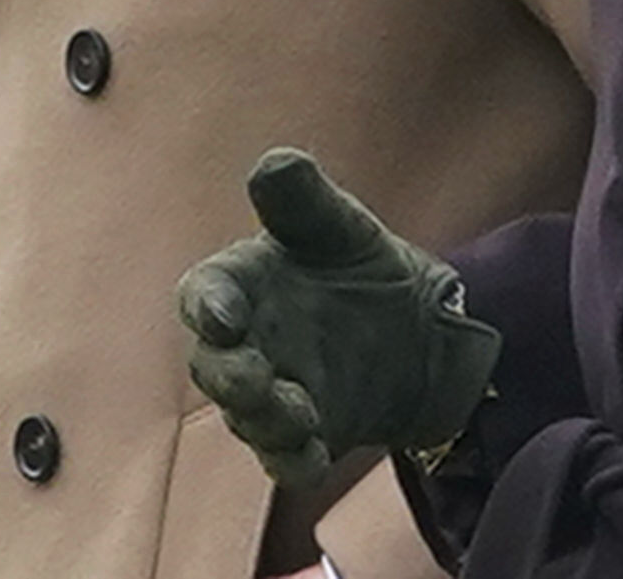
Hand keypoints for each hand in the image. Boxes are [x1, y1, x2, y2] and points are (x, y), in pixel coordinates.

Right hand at [175, 148, 500, 486]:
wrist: (417, 328)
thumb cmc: (355, 264)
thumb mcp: (337, 226)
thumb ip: (302, 200)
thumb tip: (275, 163)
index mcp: (241, 285)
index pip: (205, 294)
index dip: (209, 305)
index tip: (224, 315)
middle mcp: (245, 344)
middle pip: (213, 366)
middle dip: (226, 375)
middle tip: (252, 376)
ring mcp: (271, 394)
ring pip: (247, 418)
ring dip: (264, 419)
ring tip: (297, 411)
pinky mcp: (305, 437)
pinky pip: (287, 459)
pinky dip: (295, 460)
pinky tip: (314, 454)